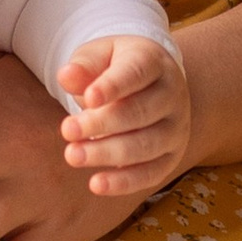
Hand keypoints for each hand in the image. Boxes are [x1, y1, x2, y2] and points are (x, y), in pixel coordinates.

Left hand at [56, 35, 189, 198]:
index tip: (88, 98)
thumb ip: (83, 66)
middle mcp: (172, 95)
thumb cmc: (114, 67)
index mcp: (154, 62)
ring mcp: (176, 128)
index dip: (113, 87)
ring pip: (145, 146)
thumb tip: (66, 76)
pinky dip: (124, 182)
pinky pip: (151, 173)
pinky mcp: (171, 156)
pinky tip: (96, 184)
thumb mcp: (98, 56)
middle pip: (140, 112)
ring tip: (73, 155)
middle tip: (67, 130)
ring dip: (107, 153)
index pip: (136, 73)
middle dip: (102, 124)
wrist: (149, 83)